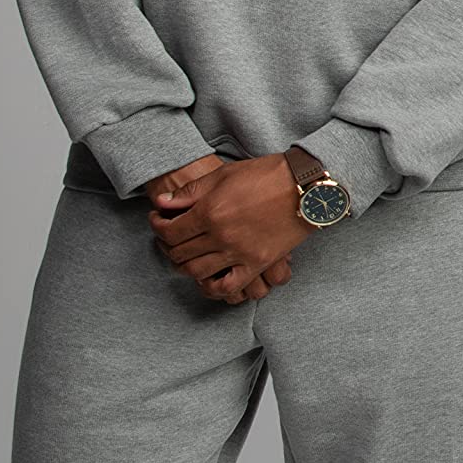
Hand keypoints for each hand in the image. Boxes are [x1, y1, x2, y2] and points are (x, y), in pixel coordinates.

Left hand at [148, 154, 306, 302]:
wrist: (305, 185)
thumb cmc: (265, 175)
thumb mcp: (223, 175)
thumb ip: (190, 192)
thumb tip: (162, 203)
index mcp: (210, 211)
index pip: (169, 232)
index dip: (157, 227)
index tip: (159, 221)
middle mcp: (221, 236)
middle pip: (180, 253)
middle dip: (168, 246)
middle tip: (170, 238)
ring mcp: (240, 253)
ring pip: (197, 273)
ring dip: (185, 267)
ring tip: (186, 257)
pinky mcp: (258, 263)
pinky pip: (229, 287)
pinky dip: (214, 288)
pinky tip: (209, 278)